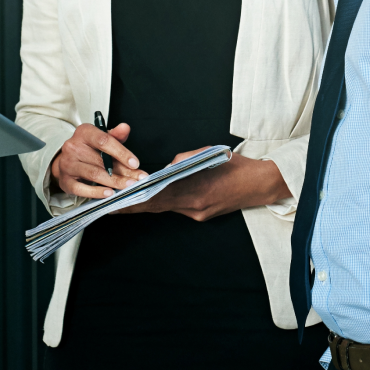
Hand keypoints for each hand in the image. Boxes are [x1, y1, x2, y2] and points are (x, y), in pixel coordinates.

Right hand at [49, 122, 147, 198]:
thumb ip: (115, 135)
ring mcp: (67, 164)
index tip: (135, 163)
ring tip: (128, 186)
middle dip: (123, 171)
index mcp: (84, 132)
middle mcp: (73, 147)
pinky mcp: (65, 180)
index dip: (121, 152)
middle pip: (101, 161)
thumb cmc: (88, 148)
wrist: (67, 161)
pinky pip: (82, 188)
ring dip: (114, 182)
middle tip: (138, 179)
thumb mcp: (101, 138)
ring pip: (94, 174)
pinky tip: (109, 193)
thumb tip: (125, 128)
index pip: (104, 140)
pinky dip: (97, 192)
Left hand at [123, 148, 290, 220]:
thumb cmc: (236, 165)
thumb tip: (166, 166)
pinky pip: (177, 208)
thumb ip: (183, 160)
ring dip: (146, 204)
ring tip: (123, 201)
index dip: (134, 201)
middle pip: (156, 207)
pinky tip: (150, 198)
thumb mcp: (208, 154)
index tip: (116, 202)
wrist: (261, 184)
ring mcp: (198, 214)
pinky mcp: (202, 215)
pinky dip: (162, 203)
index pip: (156, 198)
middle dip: (132, 206)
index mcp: (194, 192)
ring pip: (166, 208)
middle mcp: (194, 207)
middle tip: (109, 206)